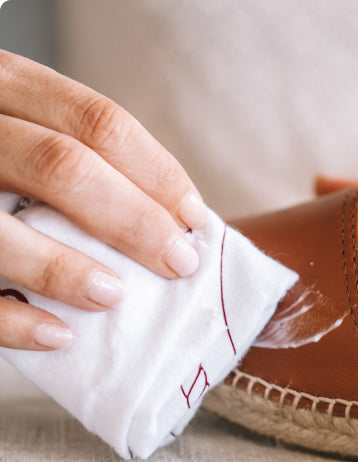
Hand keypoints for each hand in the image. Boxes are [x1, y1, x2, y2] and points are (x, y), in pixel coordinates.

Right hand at [0, 51, 208, 350]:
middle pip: (62, 166)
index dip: (156, 172)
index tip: (194, 217)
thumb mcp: (22, 130)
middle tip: (179, 263)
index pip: (96, 121)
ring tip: (115, 297)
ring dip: (66, 269)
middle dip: (134, 221)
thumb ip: (78, 153)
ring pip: (1, 228)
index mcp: (2, 85)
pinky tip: (58, 335)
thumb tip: (176, 219)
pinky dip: (12, 321)